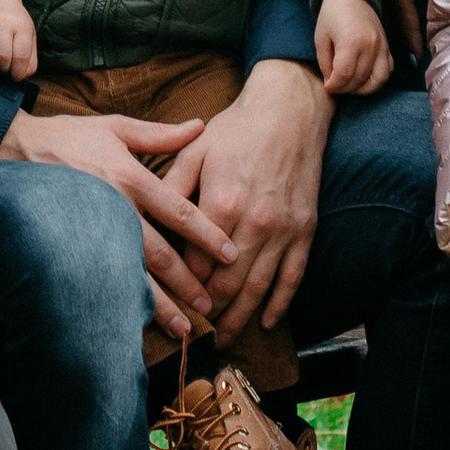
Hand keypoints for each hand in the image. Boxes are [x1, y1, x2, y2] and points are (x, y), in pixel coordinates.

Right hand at [0, 0, 38, 79]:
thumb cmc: (15, 23)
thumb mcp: (29, 35)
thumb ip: (30, 58)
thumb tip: (21, 76)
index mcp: (21, 26)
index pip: (21, 55)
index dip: (18, 72)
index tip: (15, 76)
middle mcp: (2, 23)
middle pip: (1, 56)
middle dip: (3, 69)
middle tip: (3, 68)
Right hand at [0, 107, 233, 339]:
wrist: (16, 148)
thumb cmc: (71, 136)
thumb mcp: (116, 128)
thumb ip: (160, 135)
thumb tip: (199, 126)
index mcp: (130, 176)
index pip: (178, 211)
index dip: (206, 234)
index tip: (230, 254)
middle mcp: (116, 206)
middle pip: (160, 251)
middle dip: (188, 280)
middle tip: (212, 302)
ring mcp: (93, 229)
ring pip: (133, 273)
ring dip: (160, 302)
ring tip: (183, 327)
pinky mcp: (74, 244)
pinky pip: (104, 277)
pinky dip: (122, 300)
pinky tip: (135, 320)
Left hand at [156, 58, 329, 344]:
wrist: (289, 110)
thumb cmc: (237, 128)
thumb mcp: (197, 150)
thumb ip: (172, 185)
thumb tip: (145, 212)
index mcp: (223, 202)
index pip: (197, 259)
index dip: (182, 284)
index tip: (170, 303)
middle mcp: (255, 222)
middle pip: (228, 283)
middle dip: (211, 313)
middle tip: (197, 334)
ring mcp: (283, 229)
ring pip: (260, 287)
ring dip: (242, 317)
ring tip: (226, 339)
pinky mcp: (305, 230)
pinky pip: (293, 276)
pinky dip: (281, 303)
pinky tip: (269, 321)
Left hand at [314, 0, 391, 97]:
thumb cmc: (332, 15)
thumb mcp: (321, 38)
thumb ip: (325, 63)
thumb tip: (332, 83)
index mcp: (351, 42)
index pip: (344, 75)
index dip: (334, 85)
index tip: (328, 86)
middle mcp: (370, 46)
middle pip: (360, 80)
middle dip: (345, 88)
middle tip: (336, 86)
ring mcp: (382, 46)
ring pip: (378, 80)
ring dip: (363, 89)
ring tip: (350, 85)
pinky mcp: (387, 46)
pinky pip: (387, 70)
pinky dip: (377, 79)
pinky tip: (364, 78)